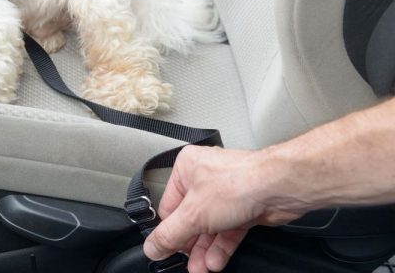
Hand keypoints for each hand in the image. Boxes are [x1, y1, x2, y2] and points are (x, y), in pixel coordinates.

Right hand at [143, 145, 302, 271]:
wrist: (279, 188)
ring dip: (204, 250)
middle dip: (189, 245)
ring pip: (209, 228)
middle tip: (185, 263)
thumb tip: (152, 247)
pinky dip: (221, 247)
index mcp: (186, 170)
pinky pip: (226, 231)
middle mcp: (204, 180)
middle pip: (189, 219)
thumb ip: (169, 235)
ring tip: (200, 269)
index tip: (165, 250)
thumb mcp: (193, 215)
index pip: (168, 207)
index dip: (168, 231)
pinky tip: (215, 262)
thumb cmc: (239, 183)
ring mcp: (225, 195)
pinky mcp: (243, 208)